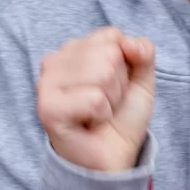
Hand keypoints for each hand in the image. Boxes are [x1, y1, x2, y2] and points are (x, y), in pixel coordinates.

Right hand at [37, 27, 155, 173]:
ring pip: (102, 74)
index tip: (113, 84)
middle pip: (109, 54)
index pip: (111, 35)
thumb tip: (128, 43)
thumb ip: (142, 51)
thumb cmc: (121, 113)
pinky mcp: (47, 109)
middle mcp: (54, 61)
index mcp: (74, 49)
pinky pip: (94, 99)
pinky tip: (89, 123)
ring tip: (98, 112)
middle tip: (105, 102)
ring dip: (111, 99)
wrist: (115, 154)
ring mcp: (46, 85)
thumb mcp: (141, 77)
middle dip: (119, 83)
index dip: (125, 63)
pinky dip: (103, 114)